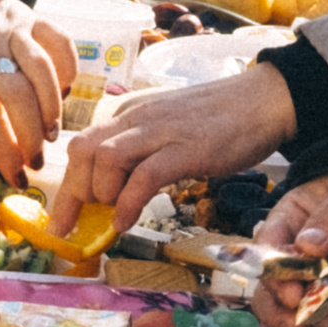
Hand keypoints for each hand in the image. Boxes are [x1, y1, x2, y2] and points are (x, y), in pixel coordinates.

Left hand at [0, 0, 69, 182]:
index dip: (5, 150)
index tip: (15, 178)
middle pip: (20, 95)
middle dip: (32, 136)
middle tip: (35, 162)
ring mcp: (13, 26)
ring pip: (44, 70)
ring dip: (53, 108)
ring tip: (52, 135)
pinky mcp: (32, 14)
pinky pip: (61, 42)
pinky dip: (69, 69)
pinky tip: (62, 93)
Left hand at [50, 57, 296, 233]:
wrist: (265, 99)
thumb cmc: (220, 120)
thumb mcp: (168, 131)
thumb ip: (142, 153)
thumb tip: (117, 192)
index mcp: (130, 115)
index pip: (82, 146)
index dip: (66, 187)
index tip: (61, 222)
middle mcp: (138, 119)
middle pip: (83, 151)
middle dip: (73, 195)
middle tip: (77, 227)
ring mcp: (162, 131)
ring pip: (106, 158)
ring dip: (101, 194)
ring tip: (113, 216)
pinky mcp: (187, 147)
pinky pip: (145, 175)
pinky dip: (129, 202)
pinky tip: (128, 222)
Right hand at [252, 175, 327, 326]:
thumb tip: (308, 245)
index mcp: (288, 224)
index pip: (267, 254)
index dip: (274, 277)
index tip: (292, 293)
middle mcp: (298, 259)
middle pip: (270, 297)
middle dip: (283, 315)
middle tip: (303, 321)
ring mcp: (322, 281)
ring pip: (297, 317)